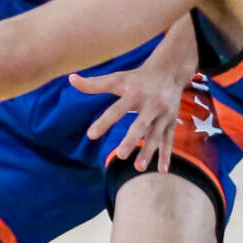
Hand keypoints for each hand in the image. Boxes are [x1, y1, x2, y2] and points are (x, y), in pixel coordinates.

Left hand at [70, 62, 188, 172]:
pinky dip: (166, 155)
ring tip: (139, 168)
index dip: (104, 122)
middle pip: (140, 124)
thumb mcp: (117, 78)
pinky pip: (168, 140)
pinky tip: (162, 171)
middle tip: (121, 155)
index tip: (91, 135)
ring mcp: (163, 114)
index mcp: (134, 93)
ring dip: (149, 152)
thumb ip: (94, 83)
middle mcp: (151, 104)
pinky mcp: (171, 122)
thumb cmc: (137, 78)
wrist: (170, 71)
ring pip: (156, 135)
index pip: (117, 109)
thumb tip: (70, 79)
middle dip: (132, 139)